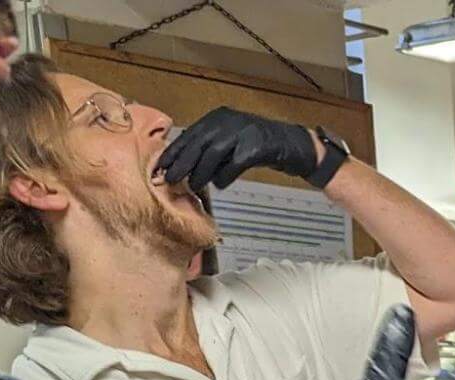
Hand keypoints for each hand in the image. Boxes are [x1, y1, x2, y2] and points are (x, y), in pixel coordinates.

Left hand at [156, 108, 318, 193]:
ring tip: (194, 187)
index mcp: (217, 117)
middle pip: (198, 143)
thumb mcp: (231, 141)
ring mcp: (243, 132)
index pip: (189, 135)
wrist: (294, 145)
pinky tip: (220, 185)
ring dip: (201, 172)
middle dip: (182, 163)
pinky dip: (225, 176)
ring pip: (213, 153)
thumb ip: (211, 148)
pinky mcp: (256, 147)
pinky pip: (234, 164)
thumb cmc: (260, 147)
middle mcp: (227, 121)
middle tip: (170, 179)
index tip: (160, 167)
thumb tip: (186, 165)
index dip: (174, 152)